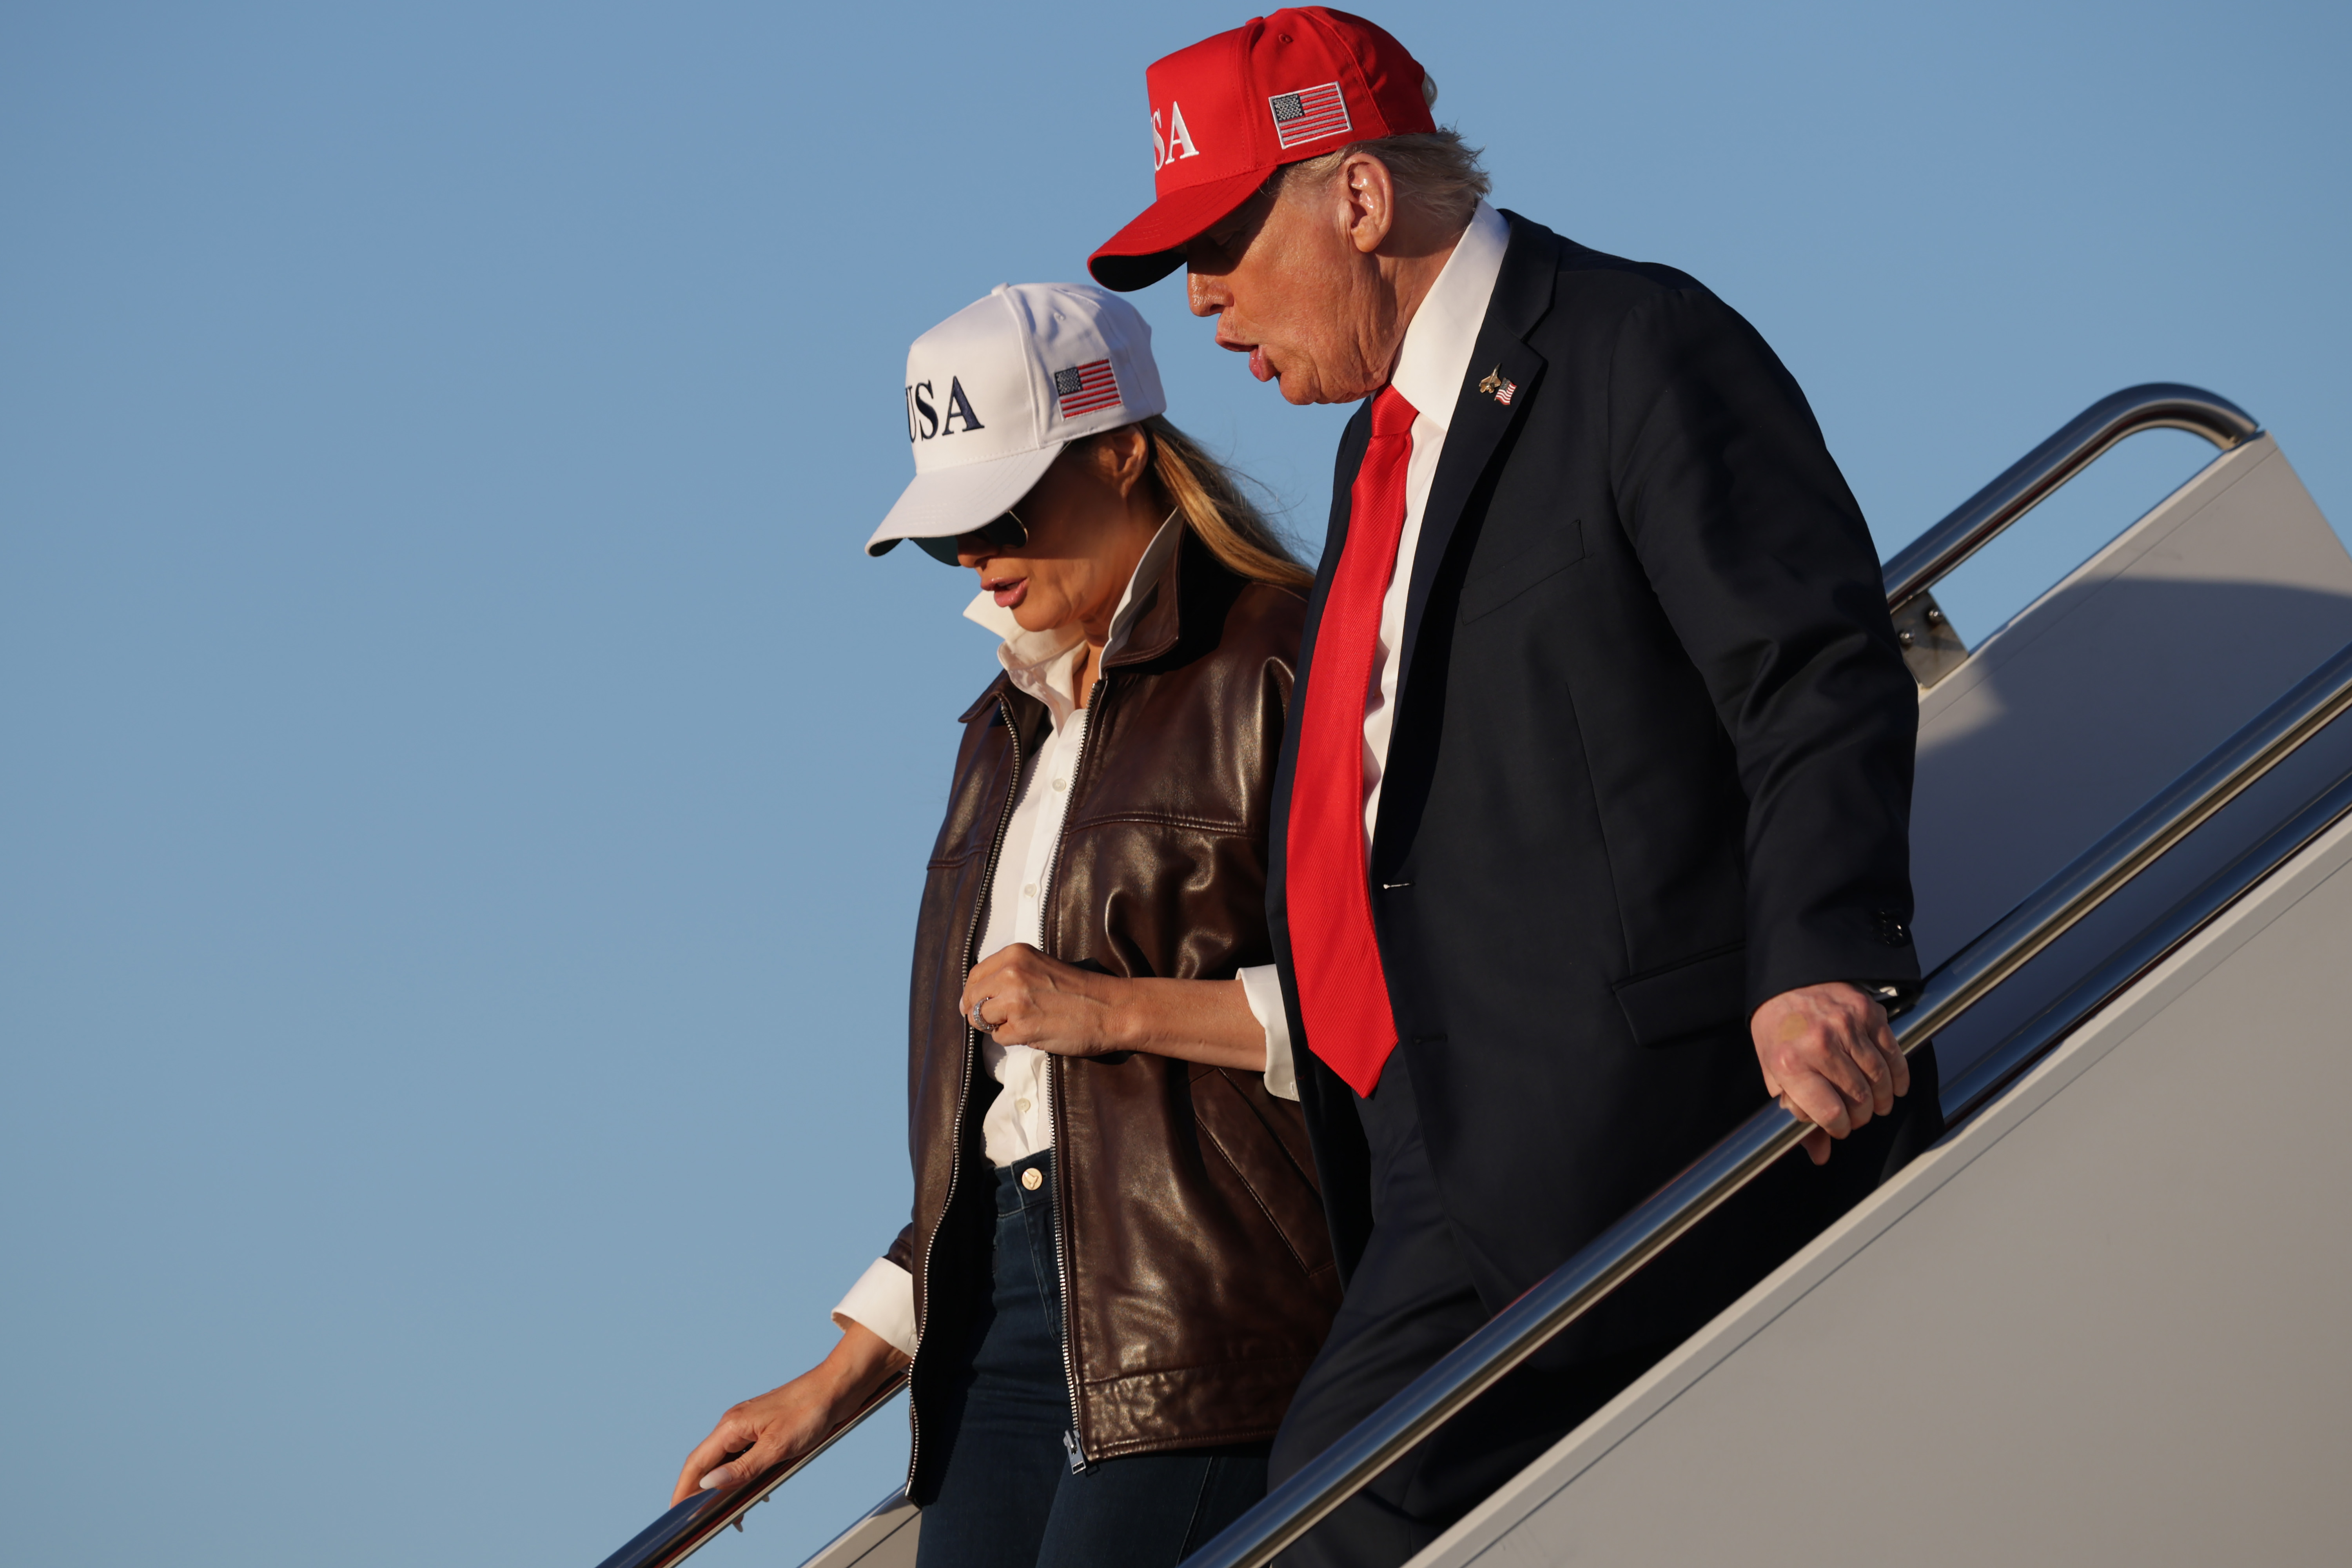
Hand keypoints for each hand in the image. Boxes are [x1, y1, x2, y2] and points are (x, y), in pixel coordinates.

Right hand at [668, 1323, 905, 1505]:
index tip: (675, 1512)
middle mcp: (734, 1424)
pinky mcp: (763, 1428)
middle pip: (707, 1463)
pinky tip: (755, 1491)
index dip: (683, 1489)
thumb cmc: (810, 1412)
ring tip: (734, 1513)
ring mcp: (748, 1425)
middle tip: (704, 1521)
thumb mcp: (776, 1447)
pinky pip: (744, 1455)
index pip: (696, 1462)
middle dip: (702, 1493)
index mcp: (731, 1426)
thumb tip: (708, 1485)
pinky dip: (743, 1475)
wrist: (836, 1388)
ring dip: (725, 1487)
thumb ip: (742, 1469)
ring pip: (726, 1461)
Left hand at [960, 944, 1131, 1057]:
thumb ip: (1010, 974)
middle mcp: (1011, 973)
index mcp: (1015, 954)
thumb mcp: (1039, 967)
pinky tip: (1034, 1032)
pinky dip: (1012, 1039)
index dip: (974, 993)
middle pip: (972, 998)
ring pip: (981, 1018)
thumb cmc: (1079, 990)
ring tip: (1021, 1023)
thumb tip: (975, 997)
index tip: (980, 1003)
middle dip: (980, 1012)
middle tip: (998, 1020)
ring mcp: (1015, 1000)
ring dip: (996, 1026)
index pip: (975, 975)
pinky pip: (999, 1038)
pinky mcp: (1022, 1027)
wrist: (1110, 1009)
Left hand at [1751, 981, 1909, 1165]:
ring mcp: (1847, 1026)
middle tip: (1858, 1116)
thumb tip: (1819, 1154)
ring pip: (1879, 1079)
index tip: (1840, 1129)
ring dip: (1881, 1100)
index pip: (1831, 1113)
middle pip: (1858, 1099)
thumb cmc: (1779, 1030)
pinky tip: (1895, 1087)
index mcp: (1790, 1063)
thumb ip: (1796, 1114)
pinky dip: (1898, 1076)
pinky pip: (1893, 1054)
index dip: (1840, 1129)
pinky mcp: (1868, 1013)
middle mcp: (1820, 1043)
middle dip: (1861, 1116)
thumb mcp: (1774, 1073)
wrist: (1787, 980)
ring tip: (1876, 1105)